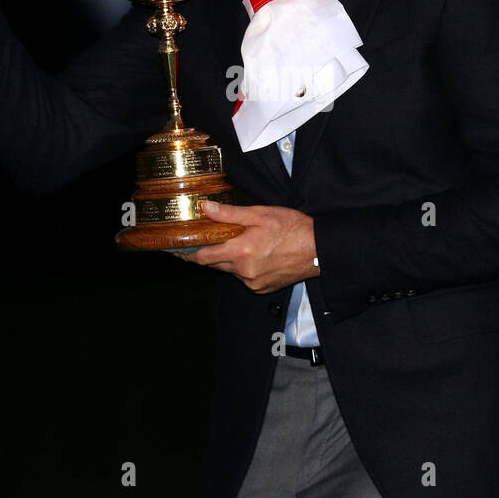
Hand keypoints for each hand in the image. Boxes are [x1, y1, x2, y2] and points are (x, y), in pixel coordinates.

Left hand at [178, 201, 319, 293]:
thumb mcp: (260, 214)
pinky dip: (244, 268)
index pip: (204, 257)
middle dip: (210, 254)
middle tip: (207, 241)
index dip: (189, 254)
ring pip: (231, 271)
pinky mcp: (262, 288)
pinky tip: (255, 255)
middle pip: (215, 265)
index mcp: (241, 251)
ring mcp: (253, 282)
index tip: (179, 250)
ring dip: (229, 260)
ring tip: (239, 244)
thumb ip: (230, 214)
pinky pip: (245, 279)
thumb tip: (205, 208)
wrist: (319, 249)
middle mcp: (244, 271)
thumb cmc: (292, 228)